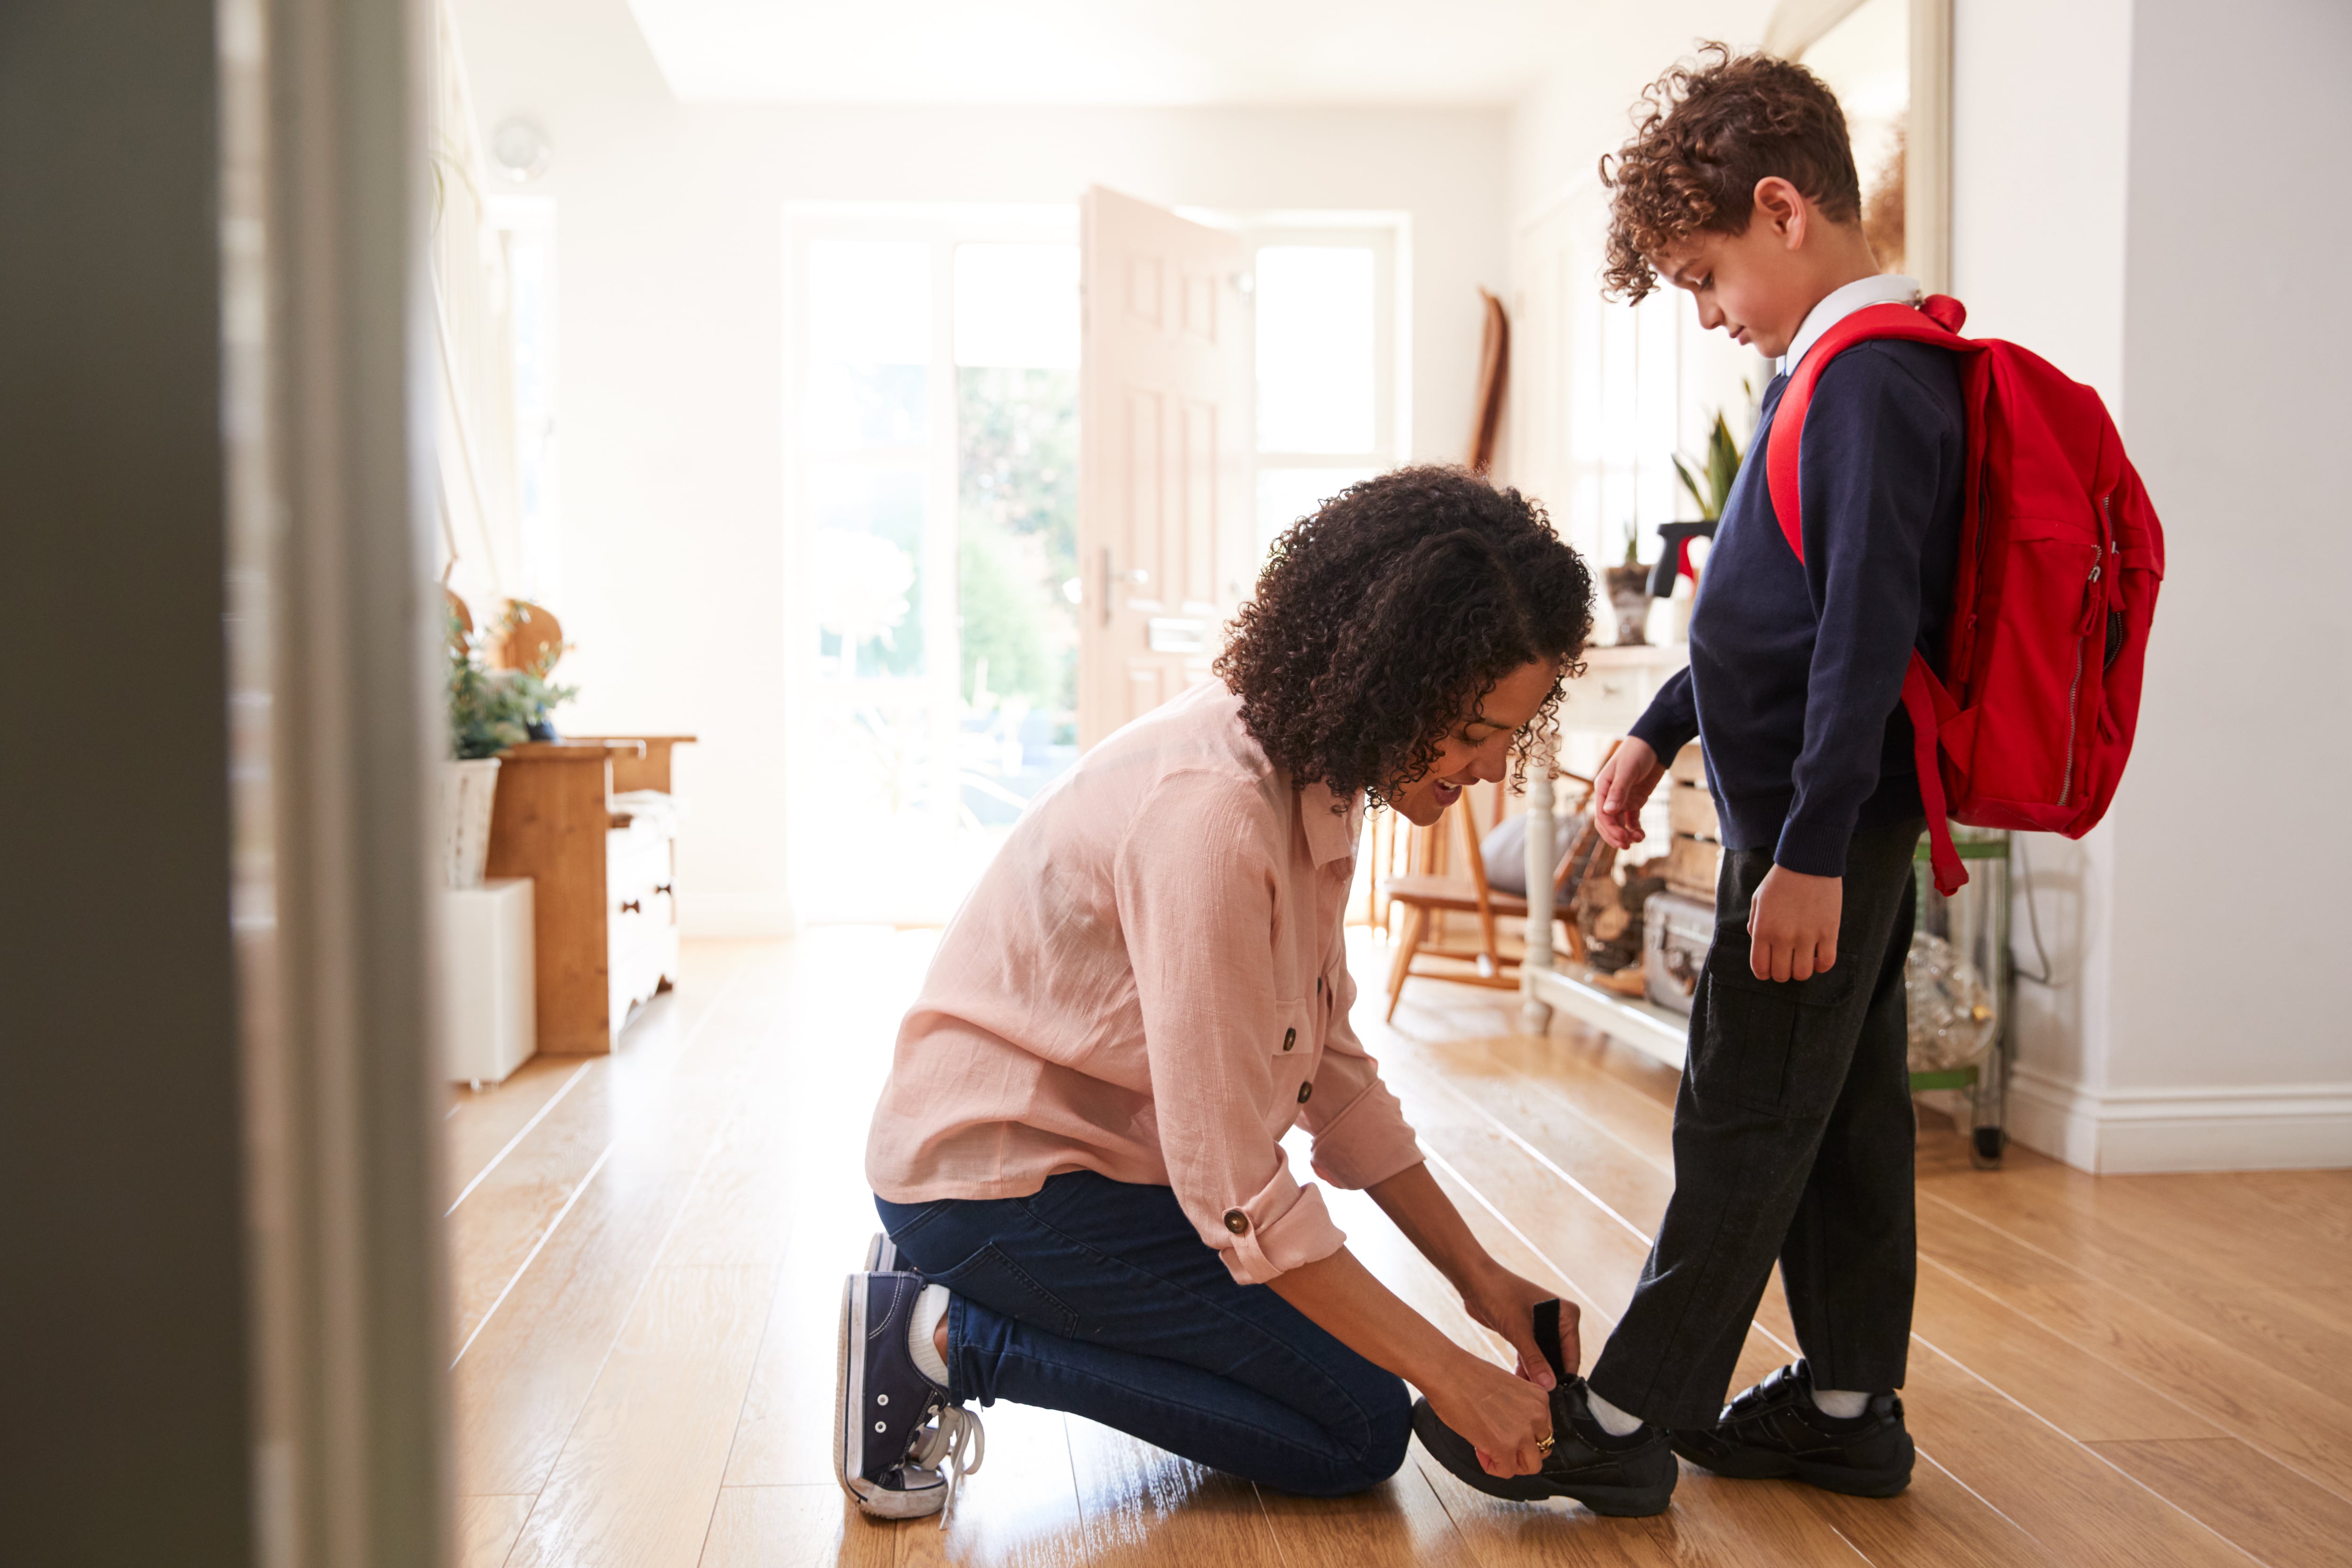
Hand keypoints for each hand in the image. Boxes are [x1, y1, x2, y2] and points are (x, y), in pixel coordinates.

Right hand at [1423, 1351, 1555, 1477]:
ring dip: (1510, 1463)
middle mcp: (1537, 1414)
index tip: (1504, 1431)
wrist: (1447, 1372)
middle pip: (1541, 1451)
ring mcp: (1523, 1431)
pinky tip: (1479, 1451)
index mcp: (1539, 1398)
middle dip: (1520, 1452)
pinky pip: (1506, 1472)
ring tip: (1490, 1450)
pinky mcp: (1505, 1446)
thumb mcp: (1508, 1389)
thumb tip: (1513, 1431)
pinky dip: (1492, 1467)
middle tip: (1499, 1445)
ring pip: (1530, 1466)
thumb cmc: (1467, 1376)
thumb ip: (1519, 1410)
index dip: (1522, 1436)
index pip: (1543, 1432)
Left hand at [1458, 1264, 1573, 1389]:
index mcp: (1567, 1314)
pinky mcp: (1526, 1331)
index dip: (1564, 1375)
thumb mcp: (1518, 1330)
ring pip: (1544, 1358)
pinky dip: (1526, 1367)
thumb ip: (1534, 1359)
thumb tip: (1550, 1385)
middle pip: (1559, 1357)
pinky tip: (1519, 1382)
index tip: (1556, 1396)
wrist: (1474, 1280)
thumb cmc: (1499, 1295)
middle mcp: (1558, 1320)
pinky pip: (1531, 1355)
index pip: (1572, 1353)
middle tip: (1539, 1398)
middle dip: (1548, 1376)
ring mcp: (1542, 1326)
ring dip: (1535, 1374)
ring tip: (1528, 1394)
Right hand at [1591, 738, 1663, 849]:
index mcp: (1602, 788)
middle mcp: (1610, 795)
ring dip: (1626, 834)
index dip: (1610, 829)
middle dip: (1616, 835)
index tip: (1622, 838)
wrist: (1654, 744)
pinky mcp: (1635, 800)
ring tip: (1639, 839)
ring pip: (1619, 823)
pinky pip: (1632, 819)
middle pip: (1607, 822)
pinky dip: (1635, 828)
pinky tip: (1641, 834)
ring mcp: (1623, 799)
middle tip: (1627, 846)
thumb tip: (1608, 812)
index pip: (1602, 814)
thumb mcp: (1627, 771)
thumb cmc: (1637, 753)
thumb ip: (1618, 791)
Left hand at [1747, 864, 1841, 980]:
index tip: (1769, 970)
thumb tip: (1758, 944)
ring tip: (1802, 959)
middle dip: (1782, 973)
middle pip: (1782, 975)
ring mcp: (1808, 936)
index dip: (1764, 974)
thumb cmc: (1780, 880)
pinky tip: (1818, 956)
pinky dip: (1821, 966)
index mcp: (1763, 929)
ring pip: (1804, 973)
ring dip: (1801, 970)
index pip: (1760, 968)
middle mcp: (1784, 937)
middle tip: (1787, 962)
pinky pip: (1826, 963)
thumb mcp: (1758, 900)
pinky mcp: (1829, 932)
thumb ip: (1755, 924)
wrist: (1808, 861)